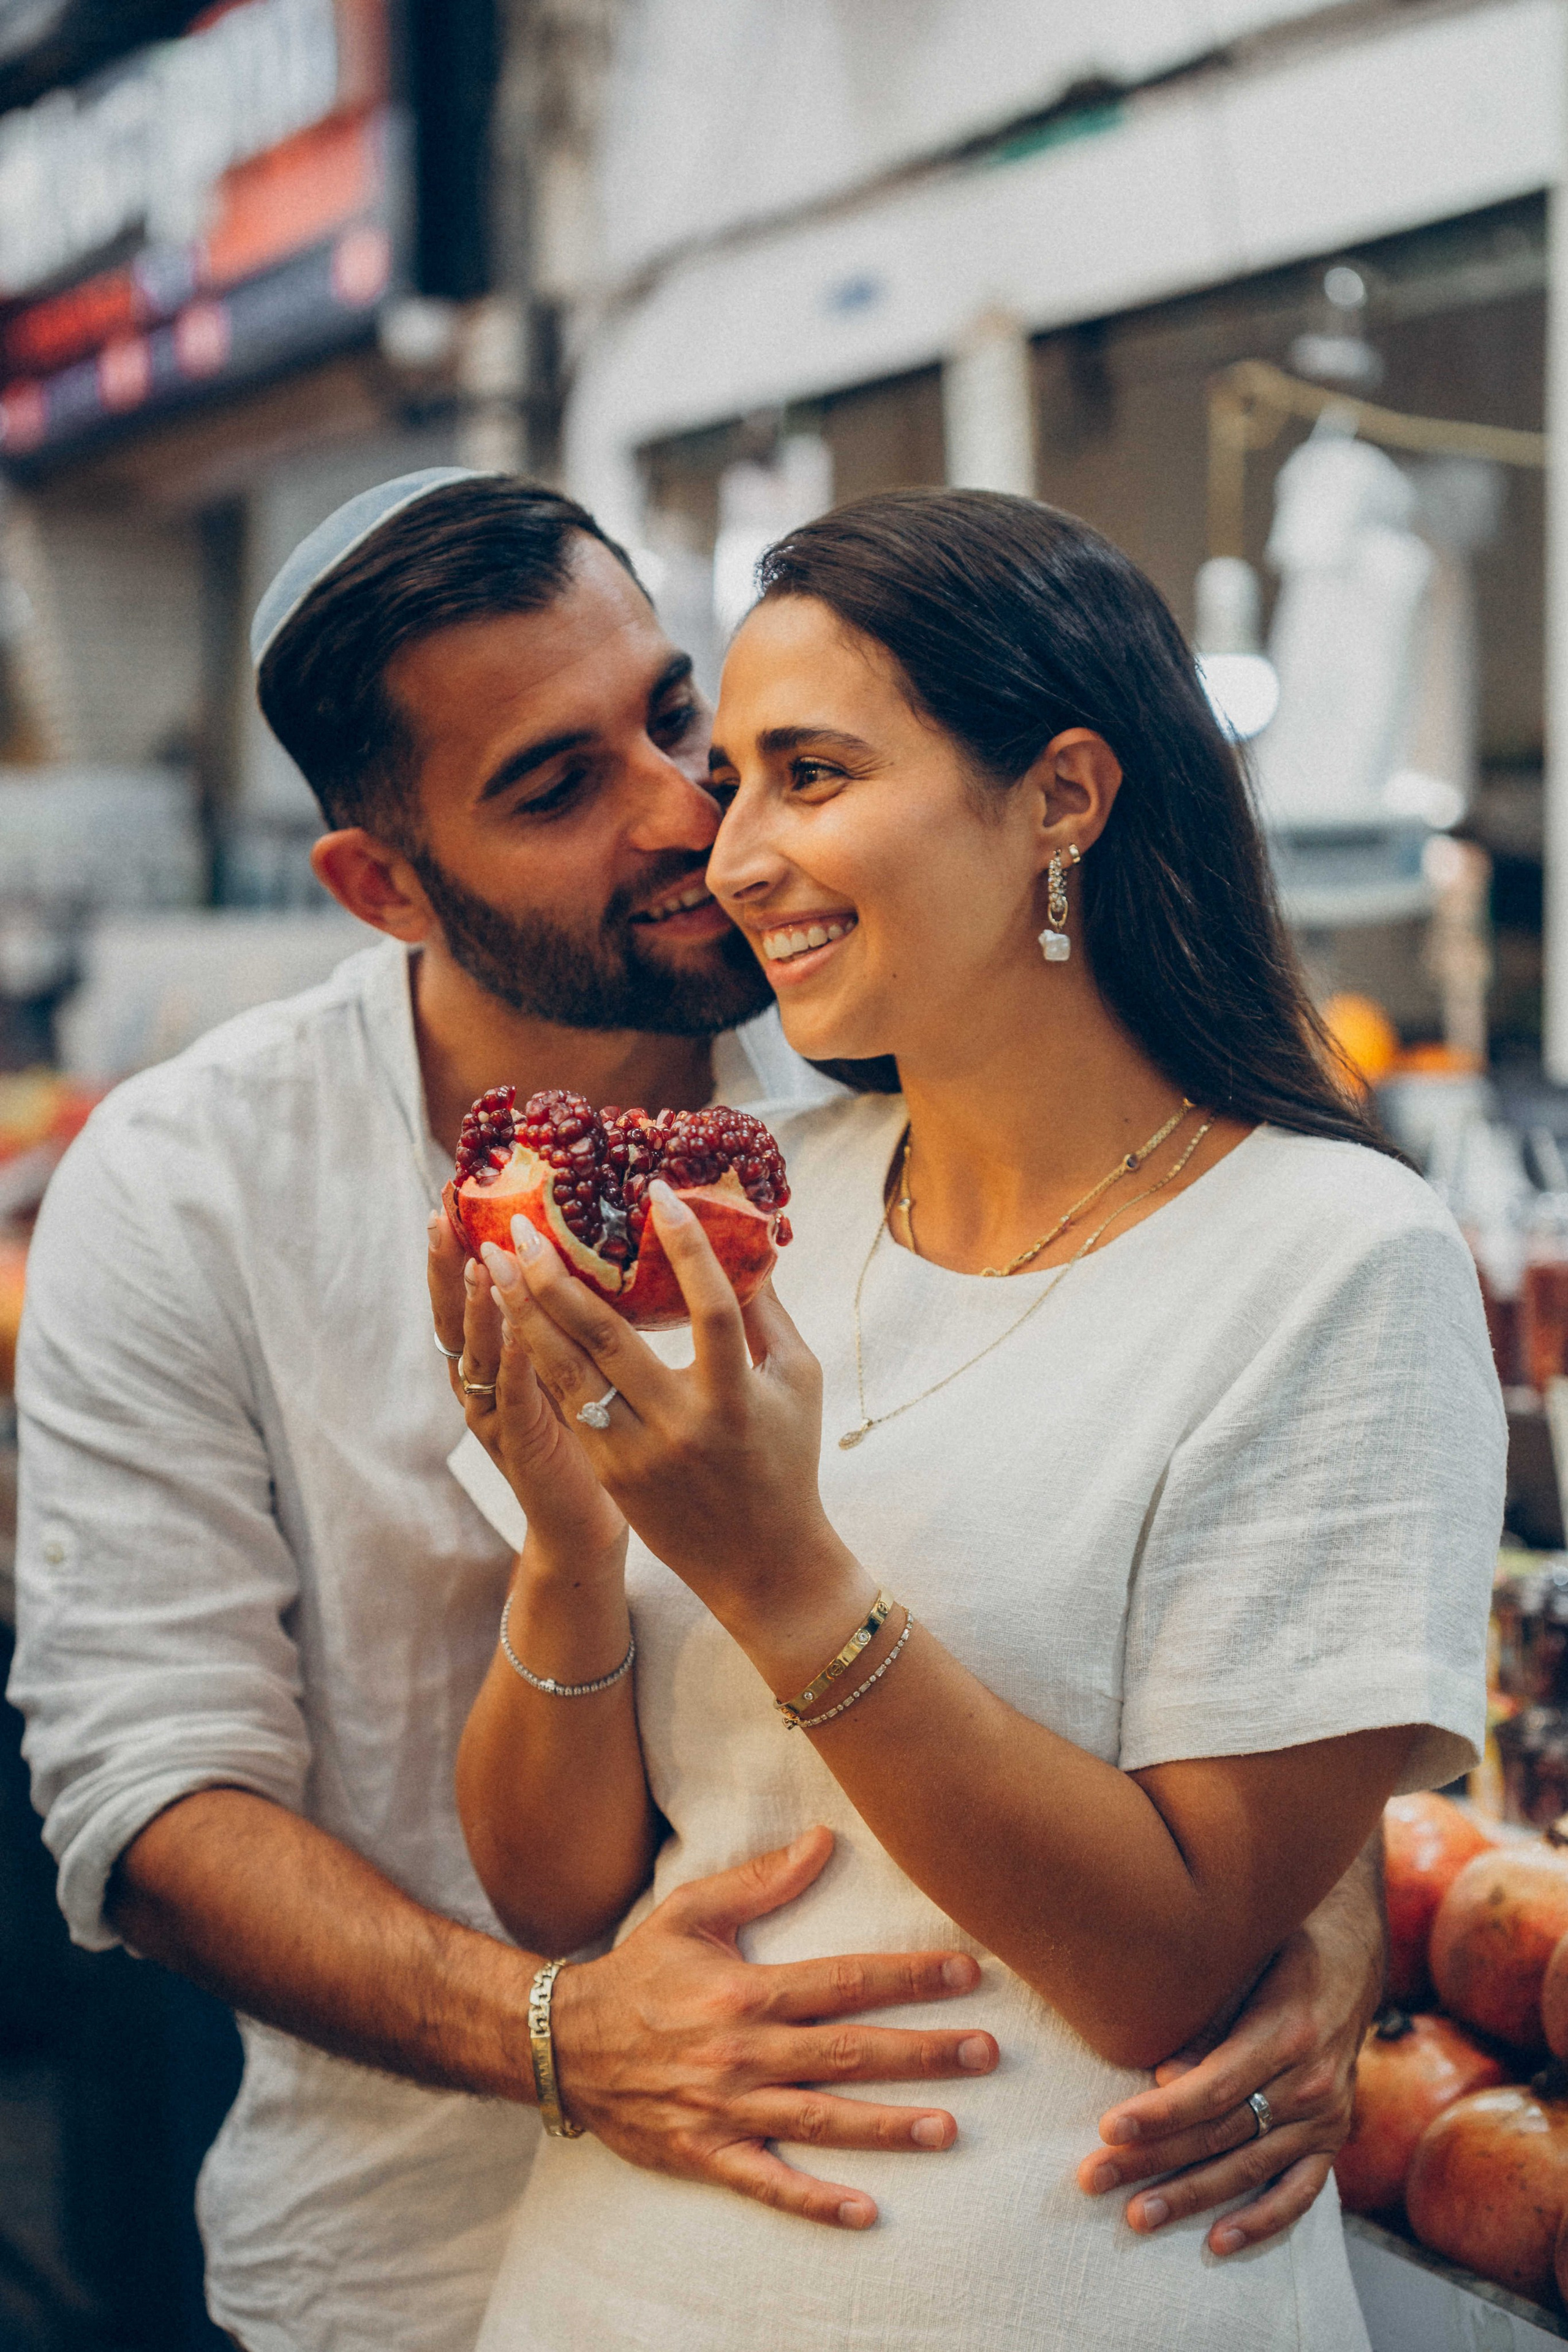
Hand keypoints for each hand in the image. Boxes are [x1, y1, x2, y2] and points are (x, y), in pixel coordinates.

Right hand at [428, 1207, 624, 1563]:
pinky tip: (521, 1332)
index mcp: (492, 1361)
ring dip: (479, 1306)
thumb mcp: (566, 1368)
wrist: (581, 1525)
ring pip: (480, 1354)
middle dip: (448, 1266)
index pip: (464, 1297)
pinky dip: (515, 1364)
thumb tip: (597, 1251)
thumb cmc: (583, 1439)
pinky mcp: (525, 1446)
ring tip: (483, 1259)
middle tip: (441, 1215)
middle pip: (454, 1317)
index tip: (449, 1199)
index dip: (454, 1252)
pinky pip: (514, 1400)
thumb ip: (568, 1319)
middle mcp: (482, 1384)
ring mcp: (497, 1416)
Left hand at [487, 1186, 845, 1638]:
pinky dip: (535, 1355)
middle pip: (608, 1337)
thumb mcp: (797, 1382)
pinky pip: (563, 1403)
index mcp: (735, 1397)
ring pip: (567, 1371)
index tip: (657, 1191)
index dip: (687, 1247)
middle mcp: (679, 1425)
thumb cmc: (787, 1460)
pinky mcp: (608, 1471)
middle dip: (557, 1275)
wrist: (760, 1564)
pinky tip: (513, 1316)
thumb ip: (770, 1313)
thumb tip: (748, 1241)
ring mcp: (635, 1452)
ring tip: (492, 1261)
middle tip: (522, 1224)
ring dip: (524, 1311)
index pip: (711, 1308)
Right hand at [552, 1824, 998, 2228]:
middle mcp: (742, 2052)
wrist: (560, 2040)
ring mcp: (725, 2109)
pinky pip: (767, 2185)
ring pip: (821, 2121)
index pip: (844, 1981)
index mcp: (745, 1992)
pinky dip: (815, 2202)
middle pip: (848, 2053)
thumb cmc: (636, 1971)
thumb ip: (761, 1879)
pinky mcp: (705, 2153)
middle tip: (986, 2052)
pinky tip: (865, 2212)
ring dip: (888, 2126)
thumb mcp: (690, 1911)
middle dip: (922, 2053)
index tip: (967, 1972)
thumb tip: (824, 1839)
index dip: (908, 1976)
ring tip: (950, 2128)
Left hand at [1075, 1887, 1377, 2255]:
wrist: (1351, 1956)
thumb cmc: (1278, 1949)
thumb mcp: (1243, 1964)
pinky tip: (1218, 2243)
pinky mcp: (1332, 2138)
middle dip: (1153, 2159)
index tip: (1108, 2128)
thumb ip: (1208, 2022)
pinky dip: (1261, 2221)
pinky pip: (1299, 2192)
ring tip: (1136, 2216)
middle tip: (1095, 2178)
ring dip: (1190, 2197)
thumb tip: (1165, 2076)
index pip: (1212, 2088)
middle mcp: (1309, 2083)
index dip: (1159, 2113)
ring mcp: (1325, 2117)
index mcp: (1285, 2033)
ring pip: (1248, 2168)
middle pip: (1219, 2133)